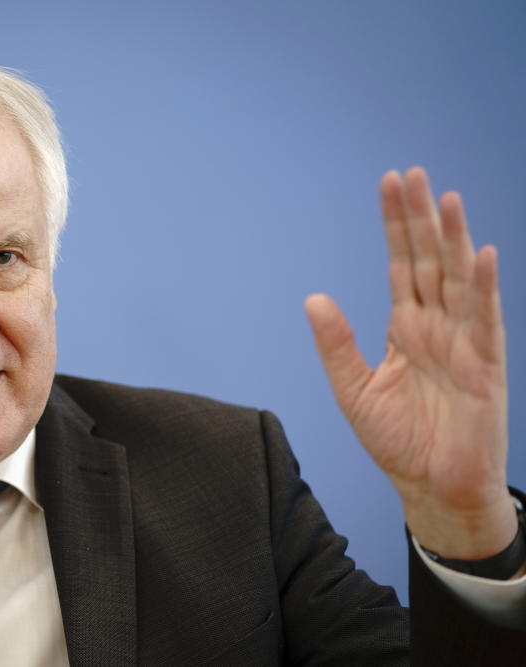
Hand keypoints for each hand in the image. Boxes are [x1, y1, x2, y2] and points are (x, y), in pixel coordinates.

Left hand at [305, 167, 516, 561]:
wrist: (432, 489)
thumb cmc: (399, 441)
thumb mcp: (354, 389)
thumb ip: (337, 344)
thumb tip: (313, 297)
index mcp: (406, 328)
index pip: (400, 265)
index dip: (395, 226)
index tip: (389, 185)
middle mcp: (437, 327)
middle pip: (427, 261)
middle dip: (419, 219)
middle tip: (411, 174)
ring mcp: (463, 343)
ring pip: (457, 280)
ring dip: (452, 240)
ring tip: (446, 198)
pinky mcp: (485, 368)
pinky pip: (485, 322)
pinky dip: (482, 289)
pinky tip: (479, 255)